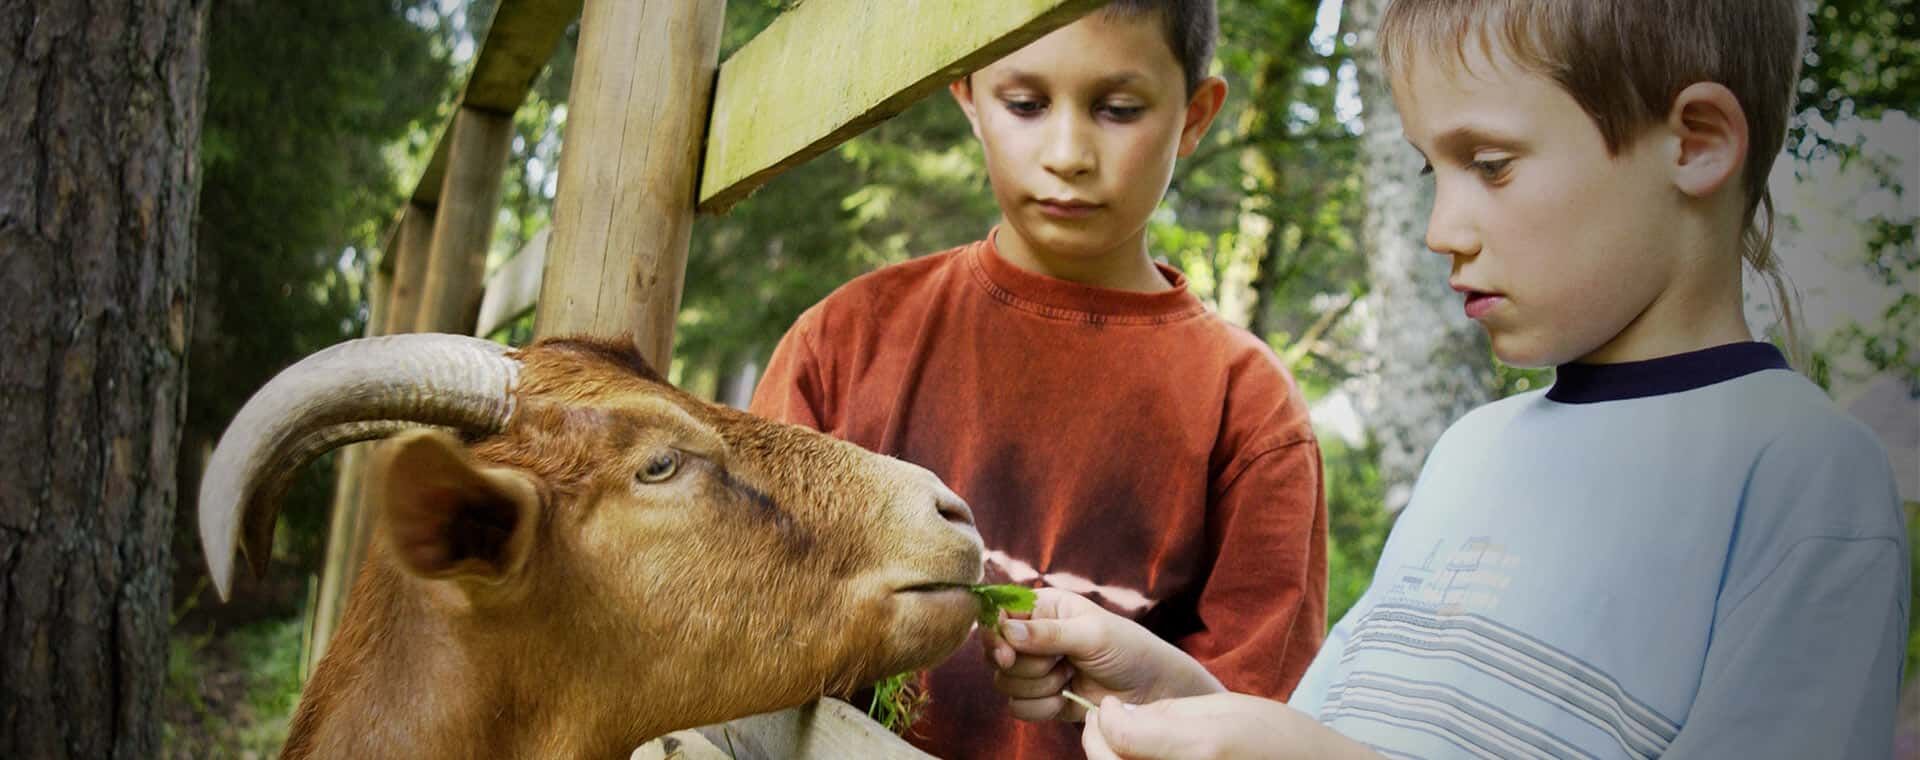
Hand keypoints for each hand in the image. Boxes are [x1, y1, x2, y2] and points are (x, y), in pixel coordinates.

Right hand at [979, 588, 1223, 722]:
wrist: (1151, 690)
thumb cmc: (1128, 649)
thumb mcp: (1092, 634)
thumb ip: (1048, 633)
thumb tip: (1007, 629)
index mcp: (1043, 608)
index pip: (998, 614)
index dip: (995, 635)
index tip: (1008, 653)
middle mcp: (1033, 636)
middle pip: (996, 654)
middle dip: (1028, 666)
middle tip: (1060, 664)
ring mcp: (1036, 669)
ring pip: (1004, 683)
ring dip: (1038, 686)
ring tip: (1070, 677)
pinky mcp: (1041, 698)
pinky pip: (1018, 707)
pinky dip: (1041, 708)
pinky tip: (1066, 698)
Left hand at [1082, 693, 1377, 759]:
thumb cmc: (1276, 740)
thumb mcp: (1219, 714)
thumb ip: (1161, 718)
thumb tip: (1117, 717)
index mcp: (1193, 754)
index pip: (1116, 741)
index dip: (1105, 720)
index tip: (1110, 705)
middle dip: (1099, 744)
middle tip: (1103, 721)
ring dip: (1113, 759)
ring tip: (1118, 740)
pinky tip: (1140, 755)